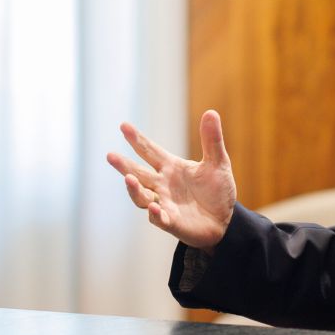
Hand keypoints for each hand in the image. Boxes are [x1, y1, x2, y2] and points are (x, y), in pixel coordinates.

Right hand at [105, 109, 236, 250]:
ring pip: (142, 196)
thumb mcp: (218, 163)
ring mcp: (164, 204)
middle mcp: (162, 185)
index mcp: (170, 167)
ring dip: (134, 189)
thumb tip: (211, 112)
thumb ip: (212, 140)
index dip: (137, 139)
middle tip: (110, 155)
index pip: (150, 151)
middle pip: (138, 173)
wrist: (224, 220)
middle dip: (124, 165)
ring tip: (128, 179)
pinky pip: (159, 218)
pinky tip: (154, 208)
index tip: (124, 126)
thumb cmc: (217, 191)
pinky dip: (155, 214)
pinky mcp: (172, 222)